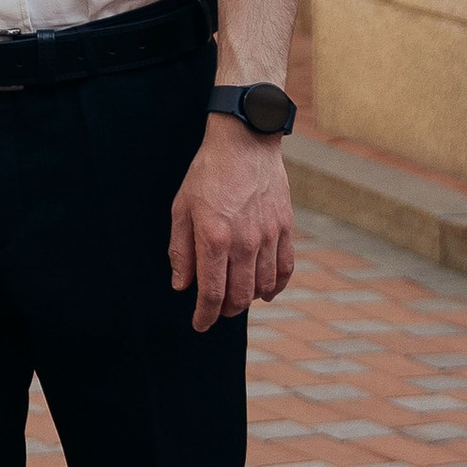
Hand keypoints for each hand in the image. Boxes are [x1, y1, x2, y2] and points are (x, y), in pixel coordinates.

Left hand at [168, 116, 293, 331]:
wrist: (245, 142)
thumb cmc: (207, 173)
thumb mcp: (181, 208)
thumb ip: (181, 250)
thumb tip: (181, 285)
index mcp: (214, 238)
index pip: (212, 293)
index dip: (205, 315)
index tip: (199, 324)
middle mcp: (244, 242)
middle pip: (240, 297)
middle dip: (226, 311)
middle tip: (216, 310)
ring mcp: (269, 236)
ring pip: (263, 287)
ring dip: (249, 300)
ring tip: (237, 298)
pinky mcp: (286, 229)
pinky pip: (286, 269)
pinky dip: (276, 286)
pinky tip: (266, 290)